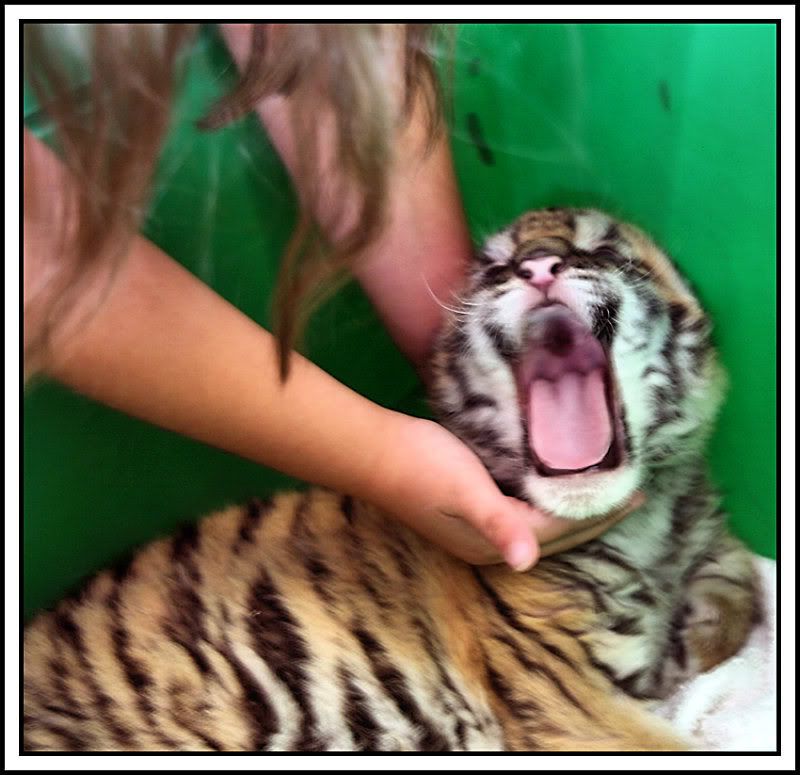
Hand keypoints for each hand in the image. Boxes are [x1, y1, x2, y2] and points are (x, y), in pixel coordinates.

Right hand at [371, 415, 643, 570]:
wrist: (375, 451)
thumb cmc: (422, 466)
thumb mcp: (464, 490)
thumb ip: (498, 521)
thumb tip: (525, 562)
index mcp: (492, 543)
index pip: (560, 531)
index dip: (598, 514)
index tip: (635, 495)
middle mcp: (489, 543)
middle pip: (555, 533)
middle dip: (593, 516)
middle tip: (632, 495)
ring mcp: (478, 527)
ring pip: (542, 522)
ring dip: (574, 508)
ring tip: (605, 490)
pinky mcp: (472, 506)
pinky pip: (525, 508)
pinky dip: (550, 498)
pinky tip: (557, 482)